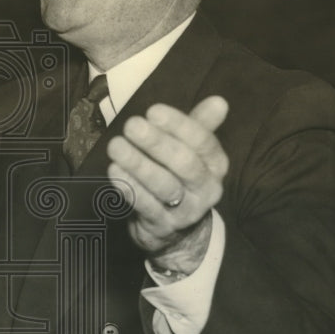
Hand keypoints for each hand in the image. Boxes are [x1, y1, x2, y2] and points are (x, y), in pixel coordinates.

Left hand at [106, 96, 228, 272]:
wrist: (179, 231)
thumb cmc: (181, 177)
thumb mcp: (193, 151)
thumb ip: (201, 124)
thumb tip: (219, 101)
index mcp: (216, 164)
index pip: (202, 141)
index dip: (178, 125)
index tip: (153, 111)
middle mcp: (206, 188)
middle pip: (184, 163)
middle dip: (157, 143)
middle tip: (131, 125)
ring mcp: (186, 211)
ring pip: (164, 186)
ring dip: (138, 164)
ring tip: (116, 146)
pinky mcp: (163, 226)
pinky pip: (146, 206)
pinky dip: (129, 187)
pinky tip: (115, 170)